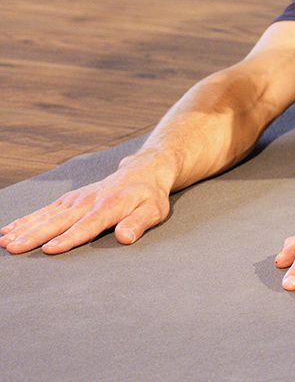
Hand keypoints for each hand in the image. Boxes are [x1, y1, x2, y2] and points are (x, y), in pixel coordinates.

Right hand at [0, 165, 170, 254]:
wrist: (143, 171)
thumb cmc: (149, 196)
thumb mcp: (153, 211)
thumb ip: (138, 224)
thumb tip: (125, 237)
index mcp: (109, 207)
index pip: (86, 226)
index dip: (68, 238)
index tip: (50, 249)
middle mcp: (89, 202)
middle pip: (59, 222)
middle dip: (36, 235)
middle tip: (14, 248)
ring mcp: (77, 199)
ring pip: (48, 215)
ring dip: (25, 228)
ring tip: (5, 241)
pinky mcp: (70, 198)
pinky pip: (46, 209)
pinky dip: (27, 218)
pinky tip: (10, 229)